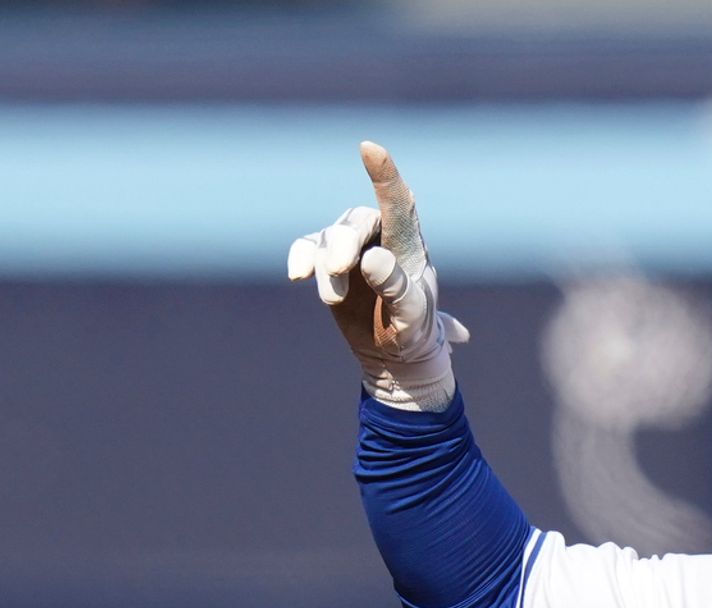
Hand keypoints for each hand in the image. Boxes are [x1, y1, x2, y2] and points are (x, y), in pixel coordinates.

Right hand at [287, 140, 469, 407]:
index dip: (384, 176)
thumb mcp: (413, 316)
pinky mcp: (327, 262)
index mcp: (409, 246)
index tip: (369, 148)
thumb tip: (372, 258)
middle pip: (356, 222)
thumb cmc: (414, 331)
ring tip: (335, 300)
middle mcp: (380, 238)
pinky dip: (301, 258)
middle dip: (343, 243)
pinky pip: (307, 248)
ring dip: (327, 268)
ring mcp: (351, 248)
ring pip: (329, 238)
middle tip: (340, 270)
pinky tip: (297, 275)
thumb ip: (396, 287)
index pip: (398, 204)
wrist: (396, 356)